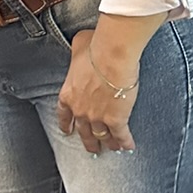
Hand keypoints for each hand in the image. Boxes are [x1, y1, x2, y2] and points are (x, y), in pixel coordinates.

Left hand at [58, 32, 140, 153]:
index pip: (64, 114)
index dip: (66, 124)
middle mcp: (81, 110)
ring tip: (111, 148)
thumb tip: (81, 44)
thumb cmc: (96, 48)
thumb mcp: (79, 44)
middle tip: (91, 147)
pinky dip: (125, 142)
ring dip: (106, 143)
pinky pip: (121, 135)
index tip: (67, 130)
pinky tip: (128, 147)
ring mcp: (98, 117)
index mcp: (69, 93)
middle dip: (87, 140)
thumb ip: (78, 50)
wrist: (111, 57)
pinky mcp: (116, 120)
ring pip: (101, 136)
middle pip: (83, 131)